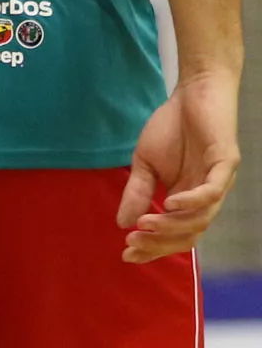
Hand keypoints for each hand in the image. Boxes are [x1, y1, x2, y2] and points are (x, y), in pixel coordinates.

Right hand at [118, 74, 240, 262]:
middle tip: (132, 243)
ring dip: (171, 226)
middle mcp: (207, 197)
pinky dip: (191, 201)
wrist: (194, 92)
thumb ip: (137, 192)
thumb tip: (122, 222)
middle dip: (160, 243)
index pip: (175, 234)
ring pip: (201, 218)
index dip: (152, 248)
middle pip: (189, 234)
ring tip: (144, 224)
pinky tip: (168, 203)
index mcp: (188, 200)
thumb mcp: (144, 163)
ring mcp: (219, 182)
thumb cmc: (172, 126)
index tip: (125, 255)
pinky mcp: (226, 163)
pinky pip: (212, 191)